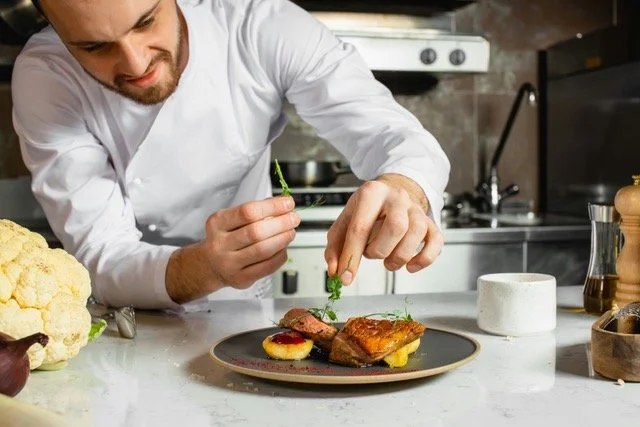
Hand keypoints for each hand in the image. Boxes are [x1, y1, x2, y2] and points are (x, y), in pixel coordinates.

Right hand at [166, 196, 299, 303]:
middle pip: (256, 232)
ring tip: (291, 232)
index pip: (248, 211)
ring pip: (263, 250)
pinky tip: (283, 248)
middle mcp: (220, 244)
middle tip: (294, 219)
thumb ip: (255, 211)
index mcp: (217, 223)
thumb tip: (282, 205)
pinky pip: (267, 267)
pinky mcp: (240, 278)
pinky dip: (280, 255)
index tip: (287, 203)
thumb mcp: (232, 219)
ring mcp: (229, 263)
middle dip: (281, 223)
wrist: (212, 265)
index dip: (272, 206)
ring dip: (283, 239)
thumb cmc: (227, 237)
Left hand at [324, 174, 442, 284]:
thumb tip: (335, 271)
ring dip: (399, 257)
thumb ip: (335, 248)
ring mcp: (415, 209)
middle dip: (380, 251)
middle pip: (396, 227)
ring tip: (388, 261)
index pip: (360, 228)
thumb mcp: (344, 223)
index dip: (351, 257)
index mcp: (371, 193)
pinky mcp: (429, 222)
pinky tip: (410, 266)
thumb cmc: (366, 211)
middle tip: (371, 255)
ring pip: (416, 234)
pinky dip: (424, 259)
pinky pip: (436, 241)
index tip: (345, 277)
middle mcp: (397, 198)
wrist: (391, 193)